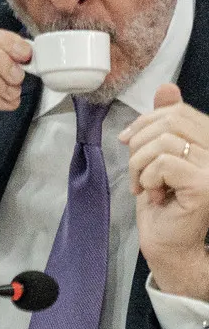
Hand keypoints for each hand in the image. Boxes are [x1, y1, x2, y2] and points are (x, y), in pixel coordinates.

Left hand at [121, 85, 208, 301]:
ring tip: (143, 185)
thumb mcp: (158, 155)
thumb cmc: (162, 200)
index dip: (146, 121)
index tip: (128, 140)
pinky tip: (153, 195)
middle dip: (139, 143)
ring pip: (162, 142)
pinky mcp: (204, 184)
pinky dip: (147, 178)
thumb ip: (166, 123)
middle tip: (137, 171)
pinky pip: (162, 163)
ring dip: (140, 164)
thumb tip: (167, 87)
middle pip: (169, 122)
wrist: (168, 241)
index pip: (178, 111)